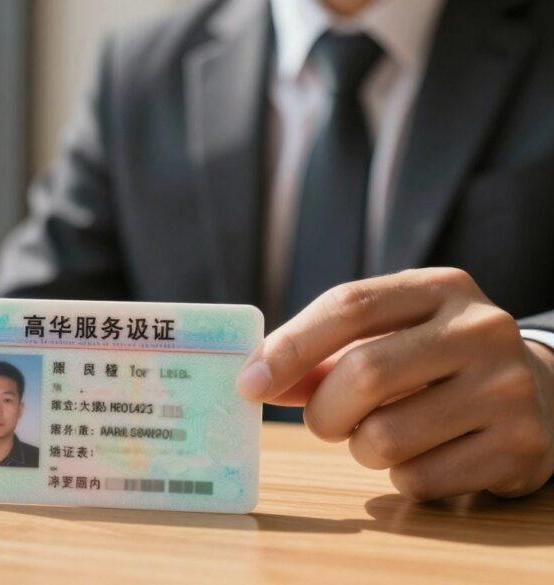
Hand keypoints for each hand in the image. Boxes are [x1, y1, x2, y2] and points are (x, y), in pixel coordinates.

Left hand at [236, 268, 553, 499]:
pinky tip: (427, 454)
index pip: (348, 305)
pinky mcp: (519, 446)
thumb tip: (255, 381)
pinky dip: (402, 476)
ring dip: (361, 447)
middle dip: (324, 410)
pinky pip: (419, 479)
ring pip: (385, 436)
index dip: (289, 347)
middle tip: (326, 421)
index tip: (249, 383)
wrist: (541, 392)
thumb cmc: (437, 360)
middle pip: (364, 374)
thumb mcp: (390, 336)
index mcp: (440, 288)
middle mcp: (480, 329)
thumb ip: (322, 354)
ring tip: (384, 433)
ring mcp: (506, 388)